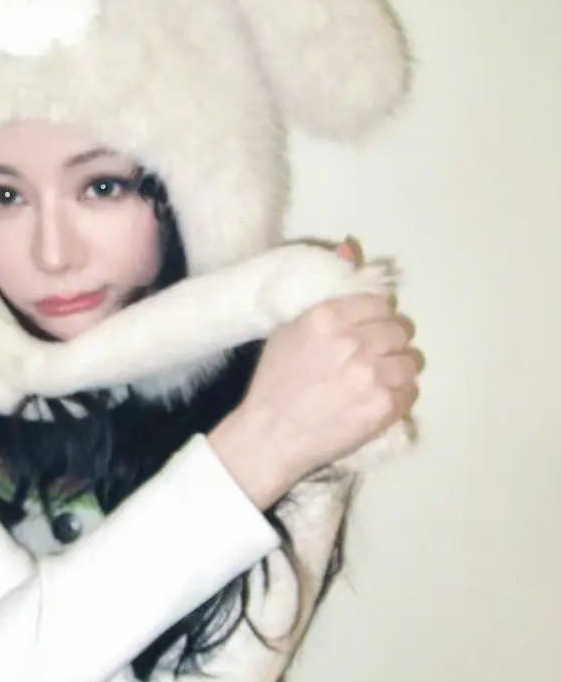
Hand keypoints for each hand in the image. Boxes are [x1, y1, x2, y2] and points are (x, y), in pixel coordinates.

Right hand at [209, 237, 421, 507]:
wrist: (270, 436)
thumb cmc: (275, 382)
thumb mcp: (289, 328)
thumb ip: (326, 292)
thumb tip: (351, 245)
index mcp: (327, 317)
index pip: (379, 304)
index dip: (376, 319)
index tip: (366, 333)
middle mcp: (352, 341)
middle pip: (400, 330)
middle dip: (390, 343)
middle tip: (373, 359)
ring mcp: (371, 375)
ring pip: (410, 361)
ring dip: (397, 370)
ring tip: (376, 381)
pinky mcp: (383, 406)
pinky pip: (410, 392)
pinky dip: (397, 396)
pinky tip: (375, 401)